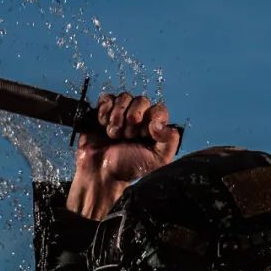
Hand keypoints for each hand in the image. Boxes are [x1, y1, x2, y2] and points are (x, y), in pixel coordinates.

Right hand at [67, 92, 179, 219]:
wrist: (100, 173)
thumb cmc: (129, 169)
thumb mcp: (158, 160)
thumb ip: (169, 141)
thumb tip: (159, 123)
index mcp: (153, 129)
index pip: (159, 109)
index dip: (151, 117)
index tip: (144, 134)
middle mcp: (139, 120)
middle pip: (141, 100)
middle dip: (133, 117)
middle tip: (127, 136)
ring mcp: (120, 115)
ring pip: (124, 97)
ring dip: (118, 115)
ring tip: (114, 134)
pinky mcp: (103, 113)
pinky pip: (107, 98)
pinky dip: (105, 110)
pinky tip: (103, 124)